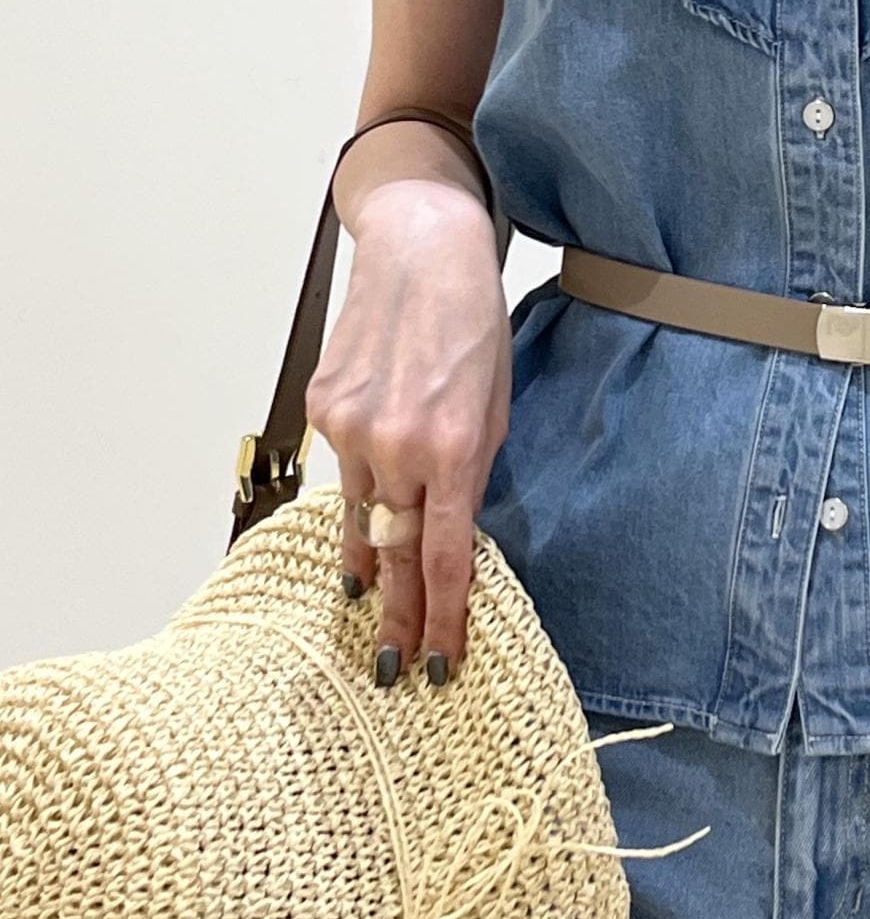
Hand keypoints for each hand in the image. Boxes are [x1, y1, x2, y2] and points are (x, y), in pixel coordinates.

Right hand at [304, 176, 511, 686]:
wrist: (421, 250)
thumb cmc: (473, 322)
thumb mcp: (498, 403)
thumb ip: (475, 471)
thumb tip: (453, 529)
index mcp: (455, 448)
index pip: (444, 557)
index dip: (443, 617)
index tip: (441, 661)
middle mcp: (397, 445)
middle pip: (393, 554)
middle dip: (395, 616)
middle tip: (393, 668)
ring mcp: (350, 428)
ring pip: (359, 516)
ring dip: (366, 563)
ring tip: (367, 609)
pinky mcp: (321, 407)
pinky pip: (341, 469)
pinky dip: (355, 490)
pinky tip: (361, 508)